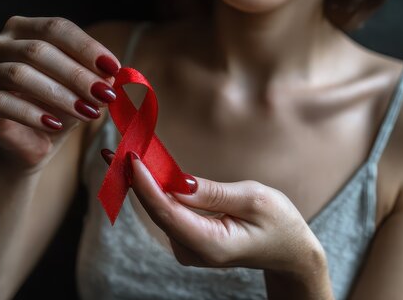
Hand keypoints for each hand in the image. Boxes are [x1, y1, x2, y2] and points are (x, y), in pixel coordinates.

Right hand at [0, 16, 119, 171]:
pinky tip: (54, 125)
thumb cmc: (59, 106)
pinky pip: (2, 102)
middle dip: (77, 75)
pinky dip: (32, 114)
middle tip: (105, 95)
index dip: (87, 47)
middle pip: (39, 51)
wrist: (33, 142)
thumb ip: (93, 78)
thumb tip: (111, 76)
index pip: (57, 28)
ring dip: (60, 95)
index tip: (114, 68)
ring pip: (20, 74)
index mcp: (25, 29)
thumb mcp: (81, 90)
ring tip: (88, 113)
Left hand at [101, 150, 327, 275]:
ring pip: (159, 210)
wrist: (289, 253)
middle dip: (134, 178)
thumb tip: (178, 182)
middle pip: (156, 211)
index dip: (145, 183)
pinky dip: (157, 190)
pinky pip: (167, 211)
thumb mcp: (254, 199)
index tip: (129, 156)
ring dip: (143, 182)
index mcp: (210, 244)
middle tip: (113, 149)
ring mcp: (188, 248)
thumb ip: (213, 192)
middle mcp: (192, 251)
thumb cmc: (280, 223)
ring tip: (126, 151)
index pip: (166, 212)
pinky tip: (146, 170)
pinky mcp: (189, 240)